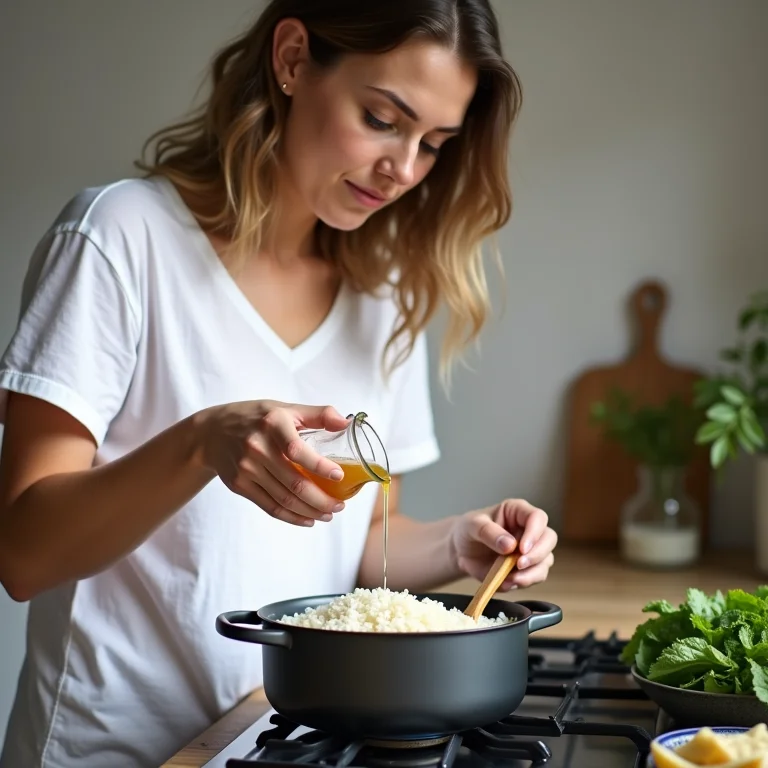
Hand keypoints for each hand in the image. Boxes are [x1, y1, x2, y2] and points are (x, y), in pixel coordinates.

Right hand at [196, 400, 350, 526]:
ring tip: (328, 514)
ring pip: (284, 499)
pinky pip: (269, 507)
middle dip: (321, 500)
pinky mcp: (239, 485)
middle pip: (294, 482)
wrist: (211, 432)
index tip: (339, 476)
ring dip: (310, 511)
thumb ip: (318, 414)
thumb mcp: (285, 408)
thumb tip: (346, 424)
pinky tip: (307, 519)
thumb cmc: (257, 418)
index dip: (320, 466)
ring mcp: (246, 468)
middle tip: (340, 506)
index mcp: (273, 423)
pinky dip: (291, 517)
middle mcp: (257, 446)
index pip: (298, 450)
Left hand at [450, 499, 556, 589]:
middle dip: (537, 555)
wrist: (461, 551)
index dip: (534, 533)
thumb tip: (509, 545)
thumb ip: (488, 532)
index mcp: (517, 511)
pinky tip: (507, 582)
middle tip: (518, 565)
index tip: (521, 549)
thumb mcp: (472, 526)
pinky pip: (535, 577)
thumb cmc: (468, 530)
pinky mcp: (527, 568)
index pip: (537, 517)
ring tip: (509, 578)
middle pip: (549, 539)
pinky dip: (523, 582)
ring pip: (545, 561)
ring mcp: (531, 550)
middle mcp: (529, 529)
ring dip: (531, 573)